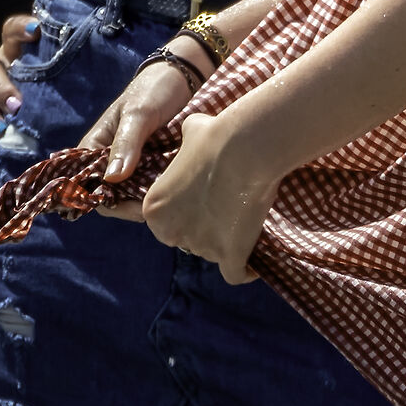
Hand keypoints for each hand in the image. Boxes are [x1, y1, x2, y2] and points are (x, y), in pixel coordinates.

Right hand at [0, 14, 34, 164]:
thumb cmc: (7, 91)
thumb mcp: (24, 80)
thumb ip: (43, 77)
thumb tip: (84, 83)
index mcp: (6, 56)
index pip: (10, 33)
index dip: (20, 29)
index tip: (35, 30)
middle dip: (2, 88)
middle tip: (16, 105)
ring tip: (1, 131)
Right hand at [82, 43, 202, 215]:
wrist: (184, 75)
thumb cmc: (153, 89)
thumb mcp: (139, 113)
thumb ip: (126, 143)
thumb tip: (112, 179)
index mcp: (96, 147)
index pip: (89, 185)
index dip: (107, 200)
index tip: (133, 206)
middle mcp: (111, 159)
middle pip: (114, 196)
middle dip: (132, 203)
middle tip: (159, 202)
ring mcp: (134, 162)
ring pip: (135, 193)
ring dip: (150, 197)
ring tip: (170, 195)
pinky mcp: (154, 162)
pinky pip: (154, 183)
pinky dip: (163, 188)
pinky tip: (178, 189)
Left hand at [141, 112, 278, 284]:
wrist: (245, 150)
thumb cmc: (216, 136)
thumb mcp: (192, 130)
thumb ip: (187, 139)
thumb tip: (194, 130)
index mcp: (153, 207)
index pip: (166, 219)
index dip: (186, 209)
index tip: (206, 199)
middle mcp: (171, 231)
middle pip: (185, 240)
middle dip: (202, 229)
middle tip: (225, 210)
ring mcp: (200, 246)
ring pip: (211, 254)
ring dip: (225, 244)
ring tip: (245, 224)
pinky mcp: (228, 255)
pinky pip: (236, 274)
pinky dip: (244, 271)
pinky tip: (253, 264)